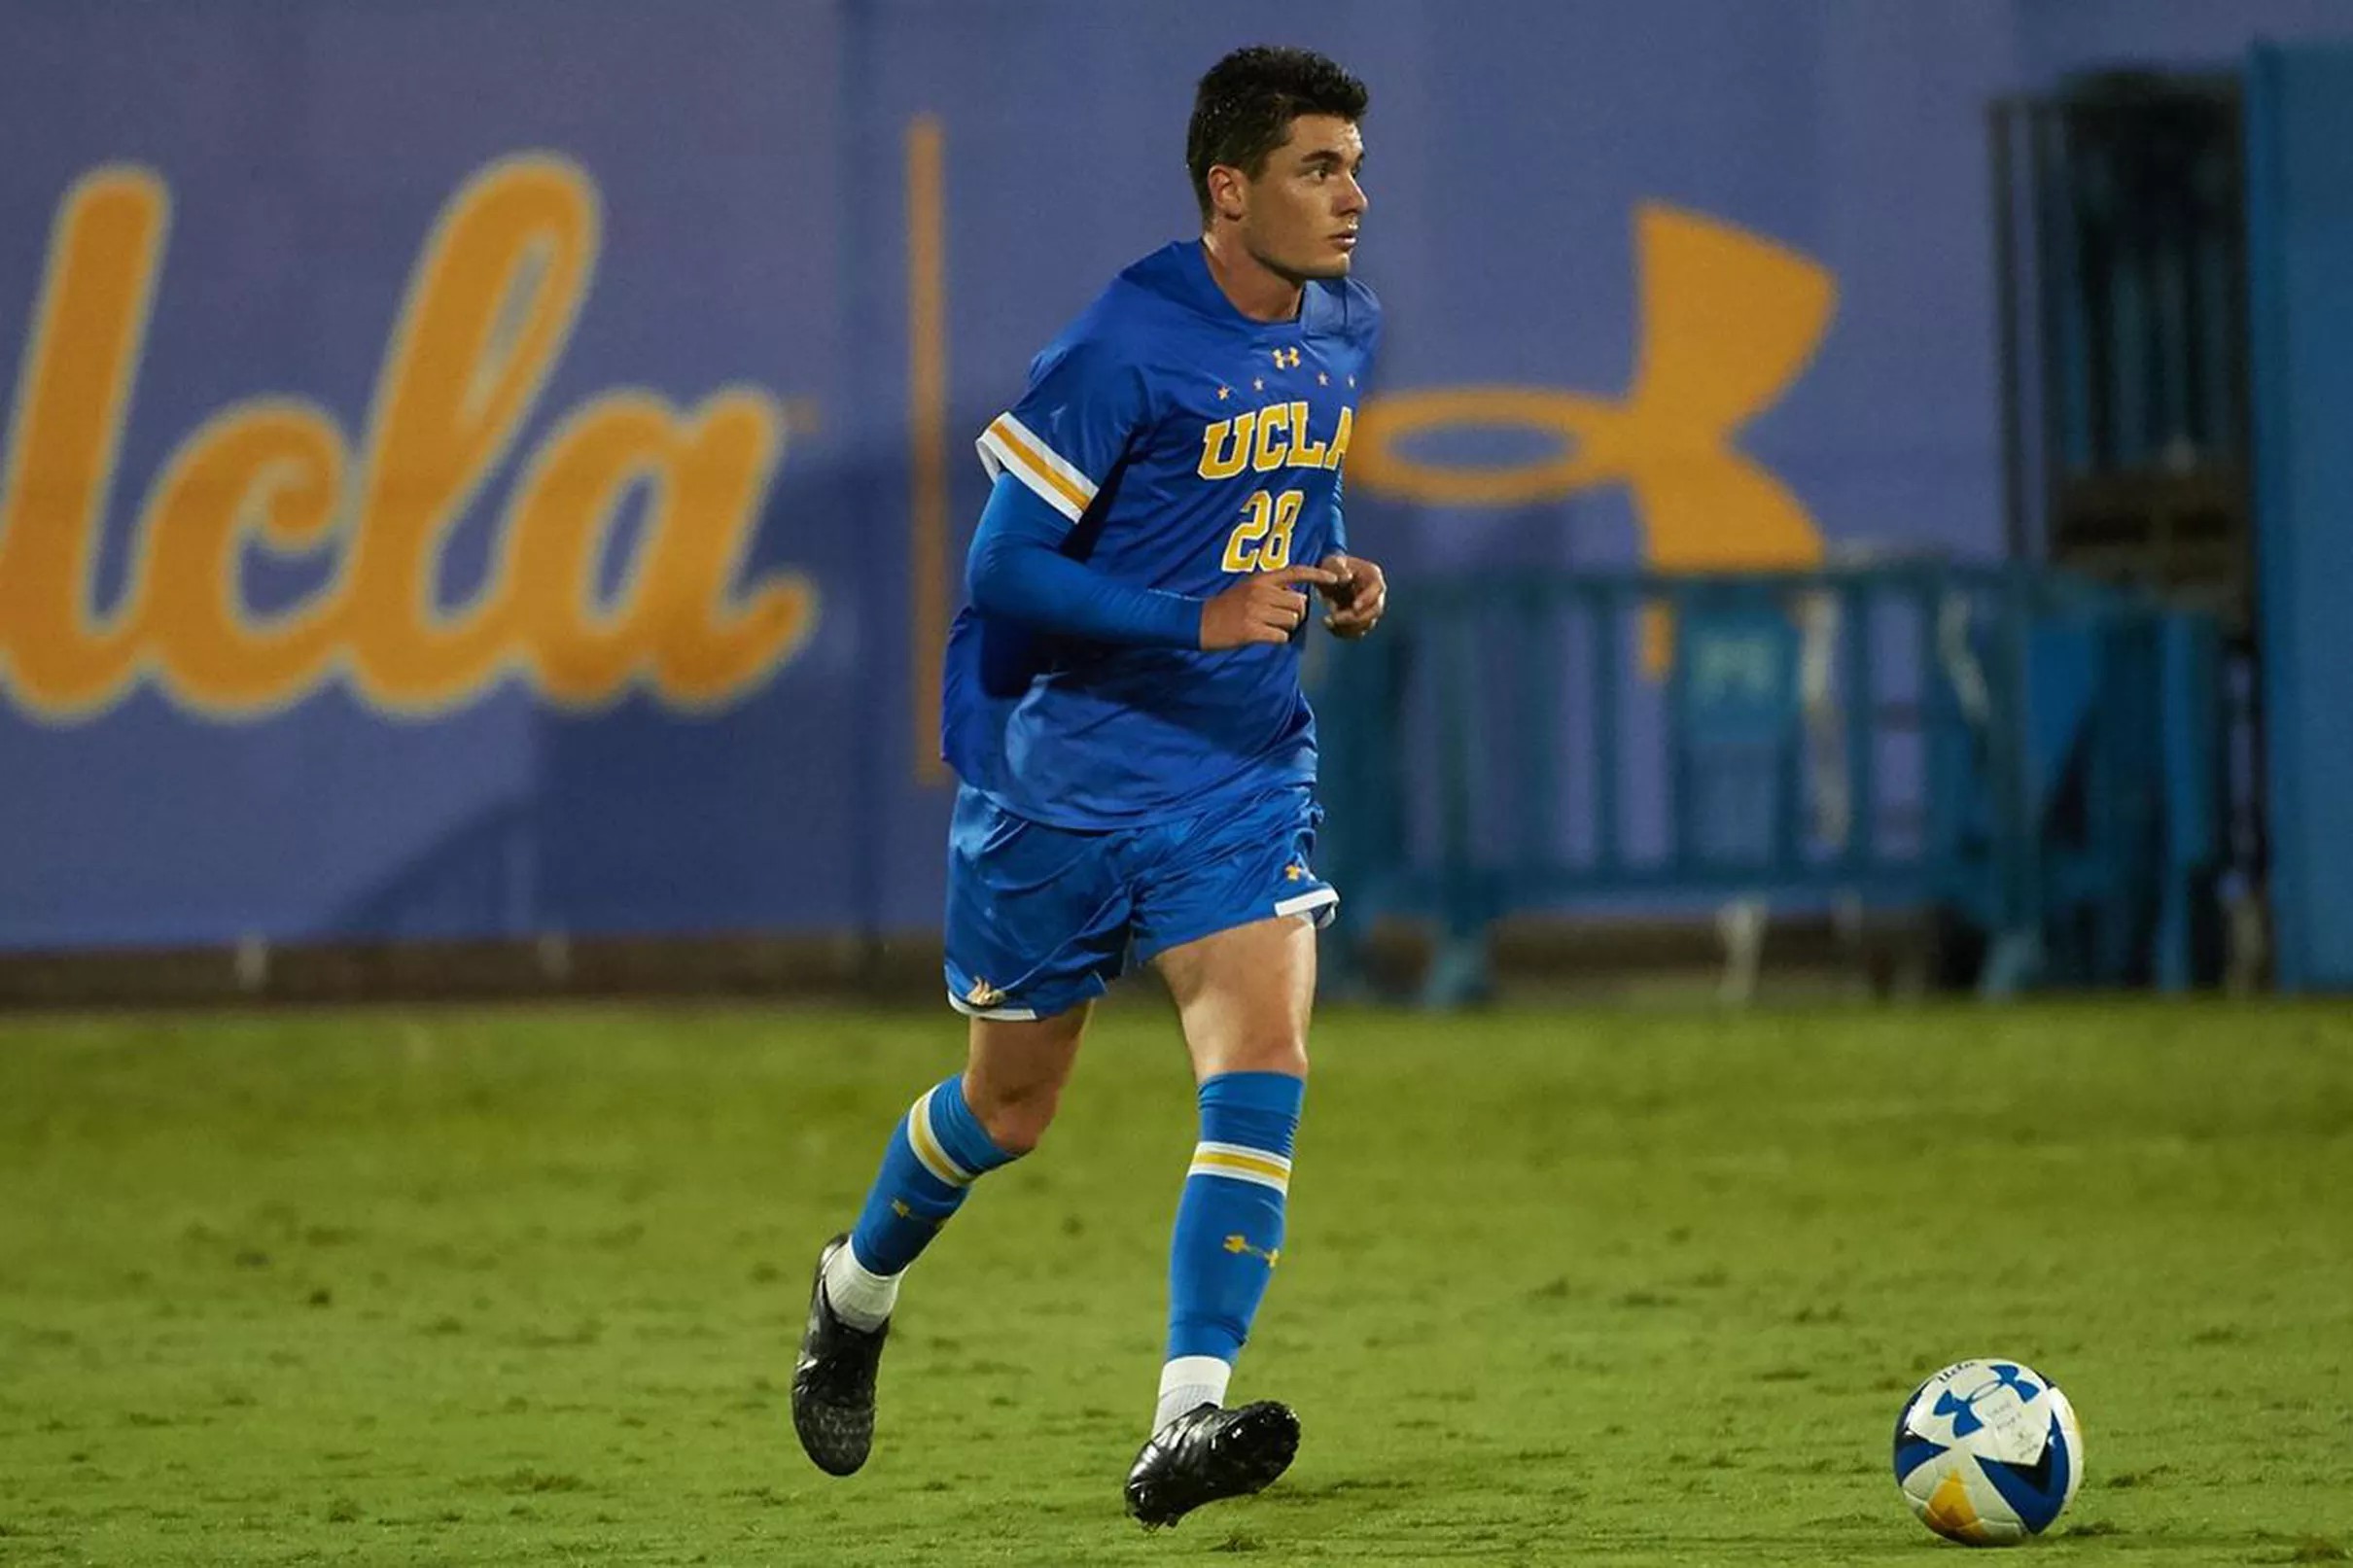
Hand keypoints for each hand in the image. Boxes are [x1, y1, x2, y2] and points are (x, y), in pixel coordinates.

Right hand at [1199, 565, 1339, 649]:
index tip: (1335, 578)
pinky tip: (1263, 637)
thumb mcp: (1247, 588)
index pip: (1295, 571)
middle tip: (1277, 619)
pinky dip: (1277, 640)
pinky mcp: (1252, 631)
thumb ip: (1271, 588)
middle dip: (1295, 615)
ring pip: (1292, 622)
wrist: (1199, 622)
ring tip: (1267, 628)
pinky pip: (1281, 637)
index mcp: (1261, 579)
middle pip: (1299, 604)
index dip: (1317, 574)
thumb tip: (1297, 596)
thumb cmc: (1226, 607)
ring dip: (1285, 629)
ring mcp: (1256, 611)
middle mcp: (1261, 592)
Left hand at [1315, 553, 1387, 638]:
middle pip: (1375, 610)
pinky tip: (1329, 627)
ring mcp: (1369, 609)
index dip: (1368, 599)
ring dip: (1348, 627)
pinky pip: (1357, 632)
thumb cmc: (1331, 567)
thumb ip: (1337, 568)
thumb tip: (1346, 578)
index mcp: (1372, 575)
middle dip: (1356, 617)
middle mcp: (1375, 594)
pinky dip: (1344, 632)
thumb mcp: (1331, 562)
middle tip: (1335, 618)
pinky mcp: (1361, 621)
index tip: (1354, 607)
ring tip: (1327, 622)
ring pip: (1367, 624)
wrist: (1327, 579)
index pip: (1378, 588)